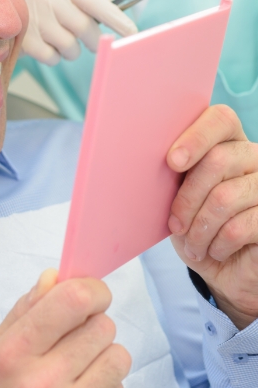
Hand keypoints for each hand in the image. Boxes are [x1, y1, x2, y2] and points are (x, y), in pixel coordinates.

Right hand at [0, 269, 130, 387]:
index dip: (92, 289)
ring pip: (118, 357)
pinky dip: (106, 386)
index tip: (90, 293)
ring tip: (80, 364)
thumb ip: (24, 310)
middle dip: (92, 324)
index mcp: (15, 351)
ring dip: (104, 355)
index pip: (74, 301)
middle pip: (102, 326)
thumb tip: (54, 277)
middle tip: (74, 335)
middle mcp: (44, 381)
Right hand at [22, 0, 136, 64]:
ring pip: (69, 46)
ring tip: (60, 43)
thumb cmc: (46, 11)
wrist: (1, 15)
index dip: (115, 17)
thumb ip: (92, 3)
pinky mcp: (23, 38)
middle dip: (93, 41)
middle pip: (84, 27)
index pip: (94, 1)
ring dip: (71, 51)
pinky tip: (44, 47)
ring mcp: (33, 18)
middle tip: (91, 44)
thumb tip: (122, 6)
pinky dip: (53, 58)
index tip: (133, 32)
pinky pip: (52, 57)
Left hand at [167, 106, 257, 327]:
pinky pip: (241, 226)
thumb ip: (171, 170)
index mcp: (226, 141)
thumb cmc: (193, 222)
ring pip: (226, 197)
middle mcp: (251, 156)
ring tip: (192, 243)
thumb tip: (140, 153)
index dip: (196, 137)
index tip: (172, 162)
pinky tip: (213, 250)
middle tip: (175, 224)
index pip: (220, 119)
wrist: (223, 267)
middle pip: (218, 160)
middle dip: (188, 197)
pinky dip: (218, 243)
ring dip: (200, 228)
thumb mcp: (175, 194)